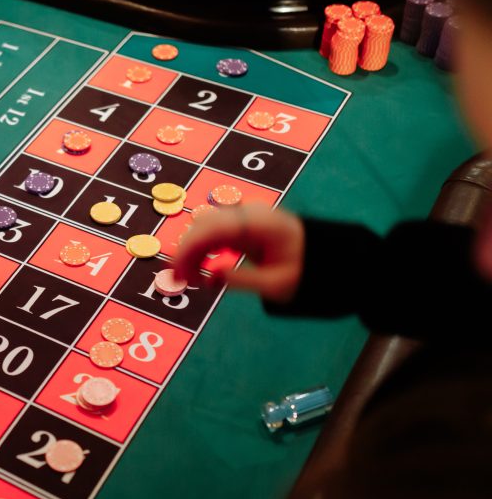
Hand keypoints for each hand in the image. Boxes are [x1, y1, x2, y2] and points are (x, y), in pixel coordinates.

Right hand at [173, 205, 305, 302]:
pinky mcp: (239, 224)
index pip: (214, 228)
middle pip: (204, 224)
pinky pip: (210, 231)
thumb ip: (241, 280)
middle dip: (186, 251)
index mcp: (260, 224)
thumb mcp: (275, 284)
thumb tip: (209, 278)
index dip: (191, 249)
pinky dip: (200, 248)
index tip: (180, 273)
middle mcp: (248, 214)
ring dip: (191, 250)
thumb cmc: (301, 271)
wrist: (318, 257)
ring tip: (190, 278)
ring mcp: (243, 216)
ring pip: (203, 226)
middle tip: (180, 281)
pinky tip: (198, 267)